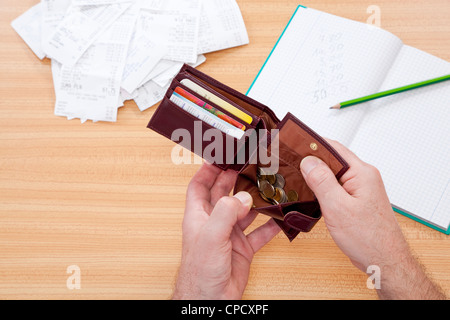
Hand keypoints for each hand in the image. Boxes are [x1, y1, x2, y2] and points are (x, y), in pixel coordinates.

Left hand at [172, 162, 279, 299]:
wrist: (210, 300)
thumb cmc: (200, 271)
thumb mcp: (210, 236)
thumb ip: (226, 213)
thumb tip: (243, 197)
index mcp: (199, 216)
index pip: (199, 186)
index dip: (207, 170)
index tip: (219, 157)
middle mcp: (214, 222)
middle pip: (223, 193)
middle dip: (234, 179)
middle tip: (248, 166)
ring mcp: (229, 234)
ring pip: (244, 211)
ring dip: (255, 200)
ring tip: (267, 187)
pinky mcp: (243, 248)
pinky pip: (259, 232)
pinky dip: (270, 225)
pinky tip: (280, 218)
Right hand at [300, 140, 444, 298]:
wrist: (384, 261)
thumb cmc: (369, 239)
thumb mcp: (338, 208)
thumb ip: (322, 182)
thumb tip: (309, 161)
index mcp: (362, 173)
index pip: (334, 148)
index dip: (312, 144)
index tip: (294, 144)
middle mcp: (363, 177)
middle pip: (333, 159)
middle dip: (311, 159)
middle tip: (289, 160)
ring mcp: (360, 189)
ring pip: (333, 174)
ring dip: (316, 174)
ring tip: (296, 175)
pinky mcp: (356, 200)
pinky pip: (336, 186)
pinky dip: (322, 187)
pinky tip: (311, 192)